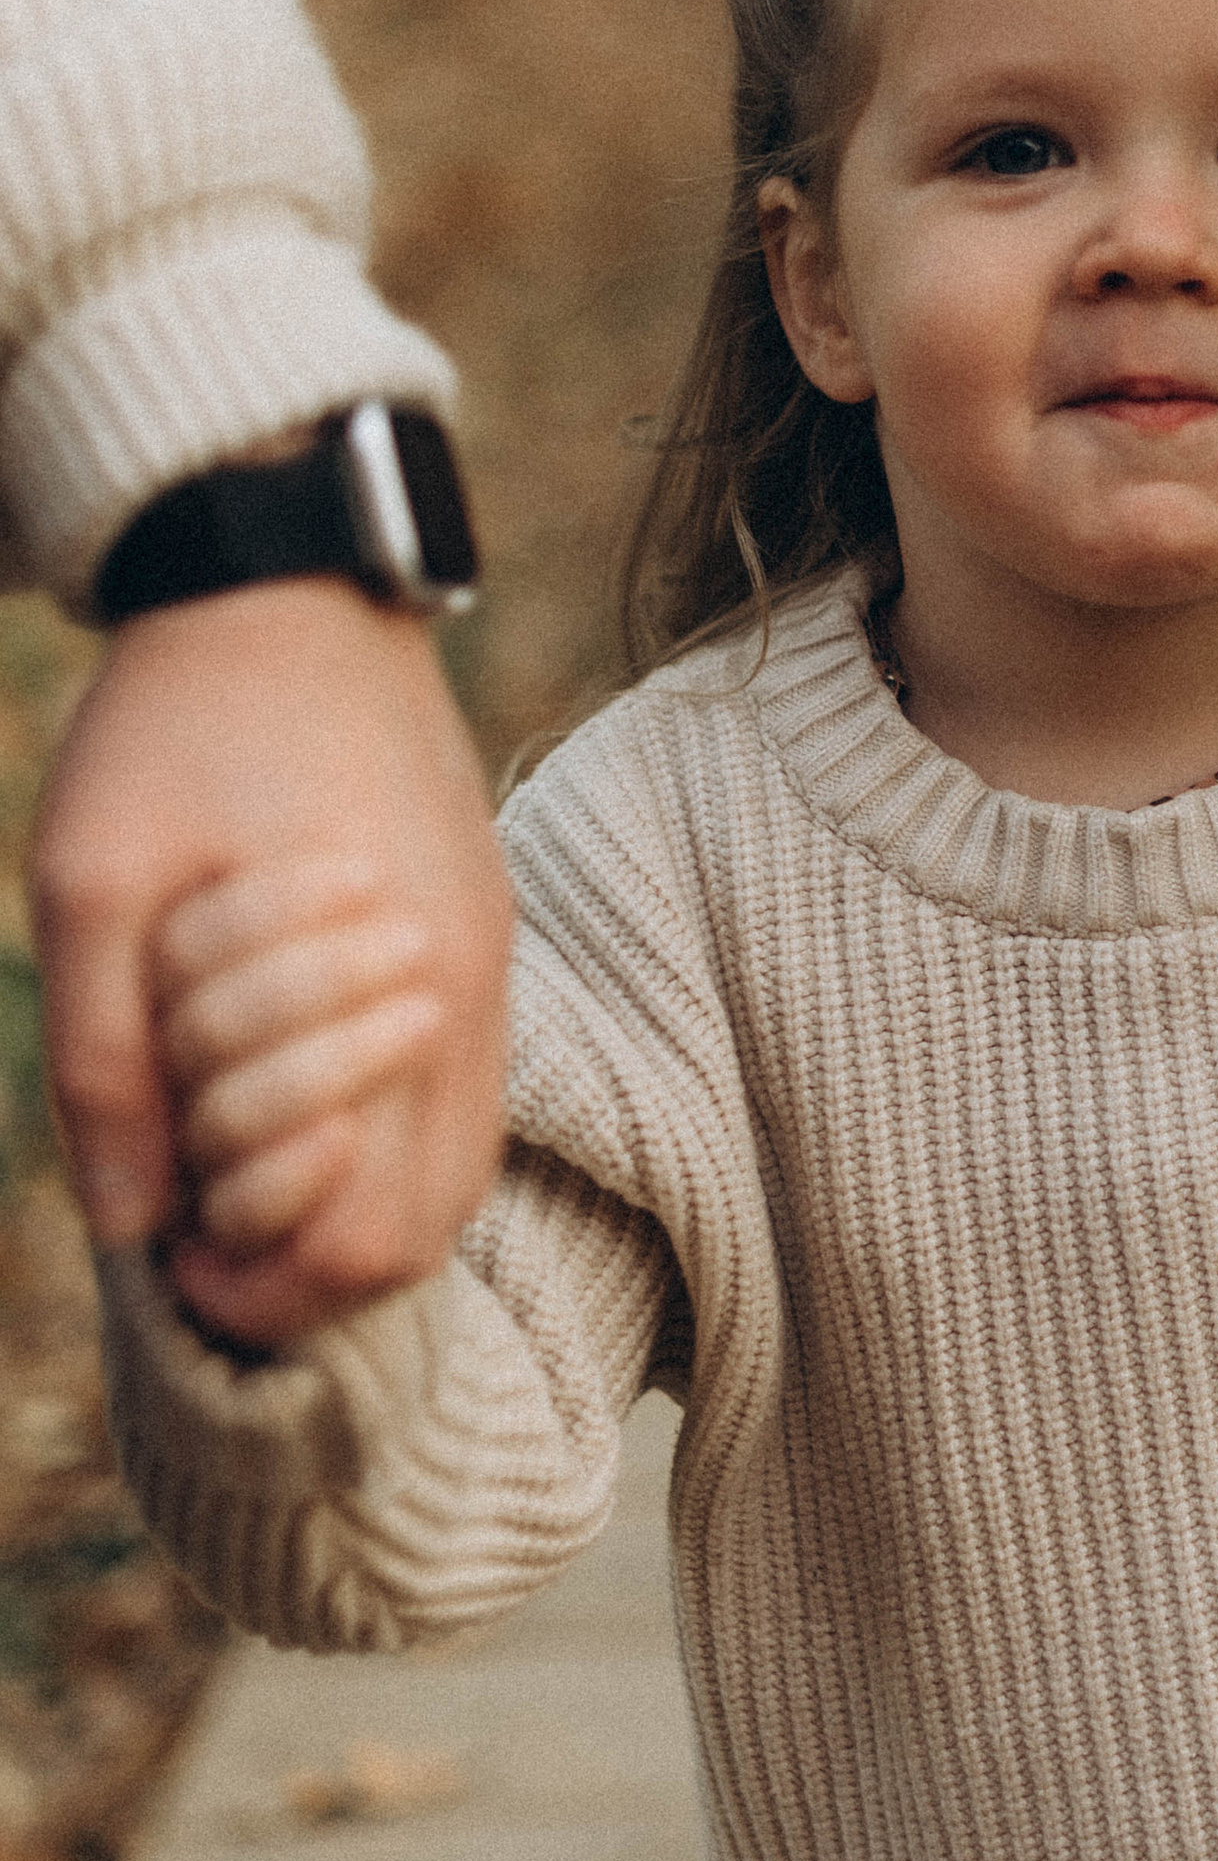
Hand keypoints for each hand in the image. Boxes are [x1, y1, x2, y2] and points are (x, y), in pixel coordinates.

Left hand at [32, 580, 510, 1348]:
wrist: (289, 587)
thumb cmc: (174, 730)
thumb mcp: (87, 886)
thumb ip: (102, 1065)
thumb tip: (129, 1223)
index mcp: (376, 980)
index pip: (355, 1230)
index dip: (252, 1274)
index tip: (164, 1245)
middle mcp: (461, 989)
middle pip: (413, 1231)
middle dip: (290, 1251)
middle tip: (189, 1213)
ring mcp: (486, 966)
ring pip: (449, 1183)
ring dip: (342, 1206)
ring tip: (239, 1172)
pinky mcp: (484, 939)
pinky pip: (461, 1105)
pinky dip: (380, 1144)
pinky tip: (297, 1107)